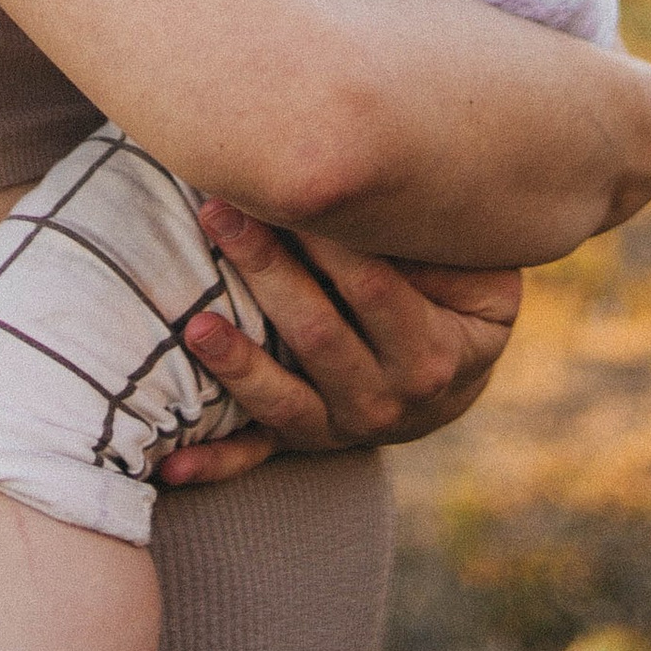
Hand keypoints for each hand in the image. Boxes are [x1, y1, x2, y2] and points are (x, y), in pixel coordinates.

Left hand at [157, 199, 521, 488]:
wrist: (451, 381)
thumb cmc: (458, 302)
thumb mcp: (479, 279)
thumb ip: (440, 249)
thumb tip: (384, 202)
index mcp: (431, 356)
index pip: (374, 289)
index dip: (330, 239)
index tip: (288, 186)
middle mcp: (386, 402)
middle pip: (317, 335)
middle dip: (266, 269)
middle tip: (221, 212)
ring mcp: (340, 429)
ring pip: (283, 399)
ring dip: (236, 364)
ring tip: (194, 325)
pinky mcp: (302, 442)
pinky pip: (256, 456)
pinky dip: (214, 463)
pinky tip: (171, 464)